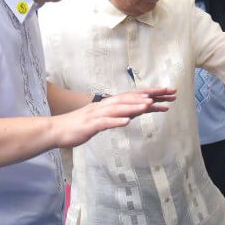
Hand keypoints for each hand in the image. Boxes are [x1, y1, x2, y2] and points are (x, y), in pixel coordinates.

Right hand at [52, 88, 175, 148]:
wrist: (56, 130)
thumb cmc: (79, 126)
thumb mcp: (102, 120)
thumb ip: (117, 116)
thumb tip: (133, 114)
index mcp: (109, 105)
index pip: (133, 97)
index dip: (151, 94)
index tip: (169, 93)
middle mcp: (104, 106)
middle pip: (129, 98)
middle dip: (149, 96)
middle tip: (168, 94)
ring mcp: (97, 115)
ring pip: (117, 108)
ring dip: (133, 106)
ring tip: (149, 105)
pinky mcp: (89, 125)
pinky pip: (104, 123)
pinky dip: (115, 121)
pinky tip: (127, 122)